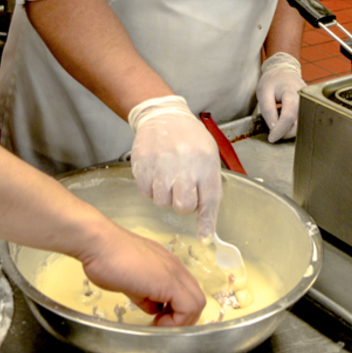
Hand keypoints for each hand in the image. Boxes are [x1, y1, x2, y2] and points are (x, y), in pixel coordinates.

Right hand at [79, 222, 206, 325]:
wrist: (99, 244)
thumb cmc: (108, 258)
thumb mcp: (131, 282)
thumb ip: (145, 295)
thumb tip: (152, 308)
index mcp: (167, 265)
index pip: (187, 292)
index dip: (178, 311)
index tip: (159, 319)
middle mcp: (175, 267)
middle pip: (197, 299)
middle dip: (183, 318)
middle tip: (162, 324)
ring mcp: (173, 273)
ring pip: (197, 303)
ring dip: (180, 320)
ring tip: (158, 323)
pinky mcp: (168, 282)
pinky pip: (187, 306)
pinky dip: (176, 321)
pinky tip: (156, 321)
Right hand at [129, 95, 221, 239]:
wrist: (163, 115)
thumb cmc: (189, 138)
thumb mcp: (208, 155)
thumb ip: (209, 184)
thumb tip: (206, 219)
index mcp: (205, 163)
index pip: (209, 200)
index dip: (207, 223)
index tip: (205, 238)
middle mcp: (184, 165)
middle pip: (183, 207)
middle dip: (183, 205)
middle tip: (182, 191)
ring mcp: (162, 165)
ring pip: (162, 203)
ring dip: (166, 196)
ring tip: (168, 178)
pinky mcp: (142, 165)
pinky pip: (146, 193)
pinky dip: (151, 189)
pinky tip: (156, 173)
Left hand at [256, 52, 302, 141]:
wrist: (284, 70)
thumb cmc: (273, 80)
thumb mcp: (263, 91)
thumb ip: (267, 110)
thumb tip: (273, 127)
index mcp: (292, 93)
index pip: (289, 116)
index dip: (280, 130)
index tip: (272, 138)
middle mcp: (304, 100)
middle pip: (298, 124)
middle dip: (284, 132)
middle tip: (272, 131)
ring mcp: (308, 104)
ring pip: (301, 126)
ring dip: (288, 130)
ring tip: (277, 121)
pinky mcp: (308, 108)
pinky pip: (302, 122)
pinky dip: (292, 125)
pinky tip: (284, 119)